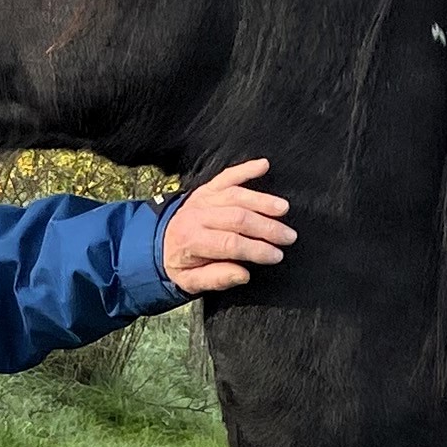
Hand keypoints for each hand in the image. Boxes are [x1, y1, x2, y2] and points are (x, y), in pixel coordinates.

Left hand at [160, 158, 296, 294]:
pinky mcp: (208, 189)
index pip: (230, 243)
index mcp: (192, 240)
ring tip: (284, 209)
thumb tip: (243, 274)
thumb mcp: (189, 281)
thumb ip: (216, 278)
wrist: (157, 242)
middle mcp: (198, 215)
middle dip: (267, 228)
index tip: (276, 255)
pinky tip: (264, 165)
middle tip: (288, 237)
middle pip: (238, 217)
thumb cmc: (179, 263)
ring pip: (236, 195)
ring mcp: (203, 198)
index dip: (256, 249)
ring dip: (263, 201)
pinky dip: (246, 168)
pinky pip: (227, 175)